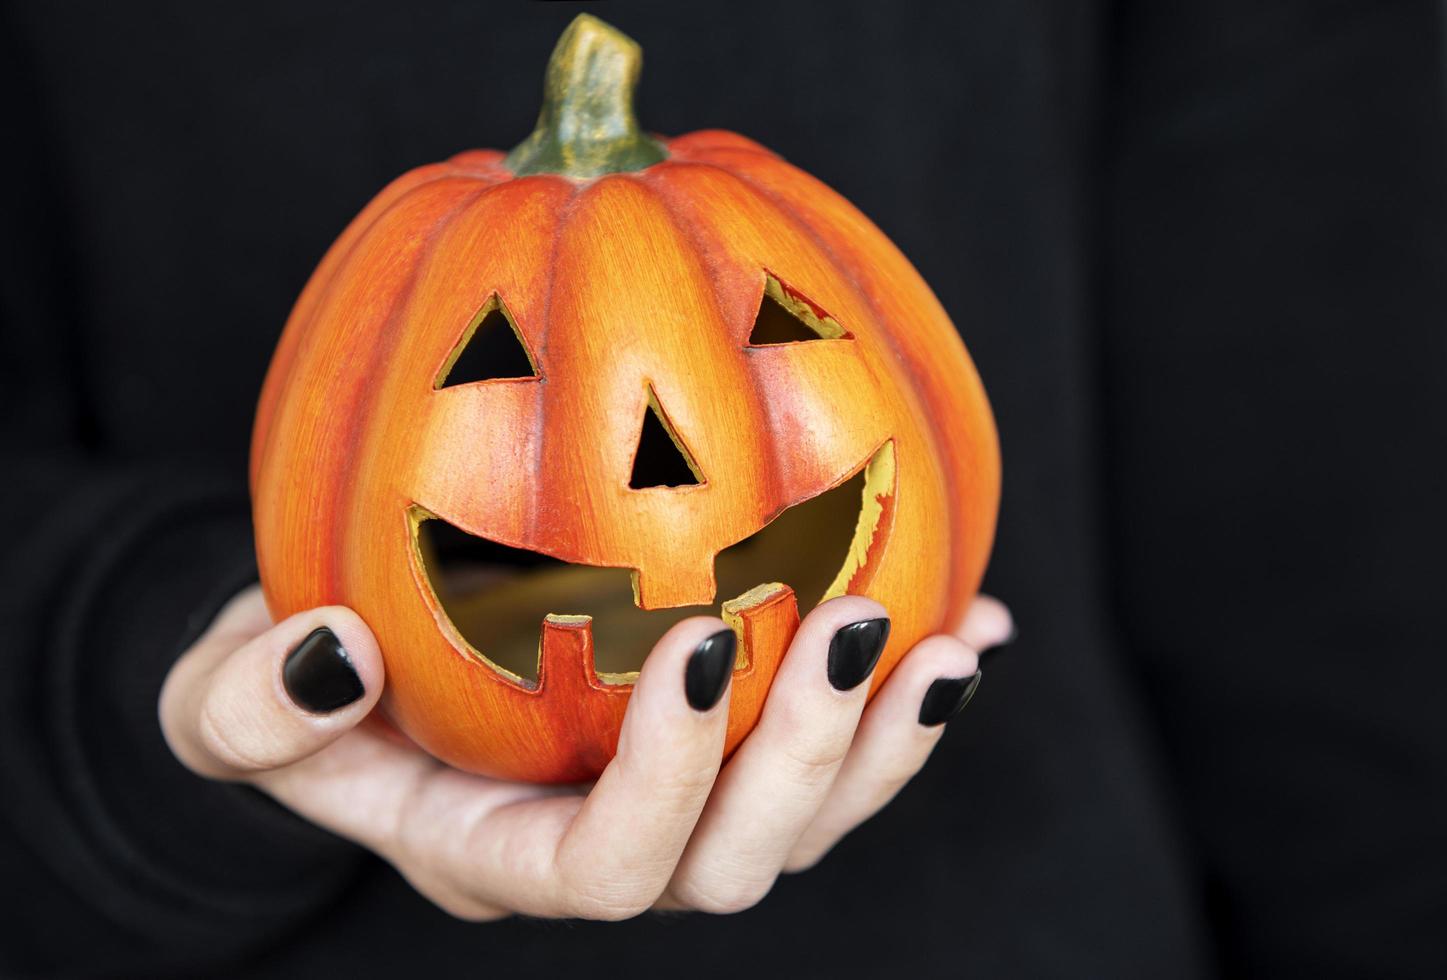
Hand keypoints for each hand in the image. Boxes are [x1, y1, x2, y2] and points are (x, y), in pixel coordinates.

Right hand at [161, 586, 1011, 919]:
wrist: (364, 670)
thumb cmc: (295, 691)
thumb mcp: (224, 701)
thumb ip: (244, 706)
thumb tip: (328, 654)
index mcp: (501, 855)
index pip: (604, 867)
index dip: (671, 777)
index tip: (708, 641)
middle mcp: (606, 851)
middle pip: (735, 867)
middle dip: (807, 763)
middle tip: (860, 626)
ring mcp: (675, 811)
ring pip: (806, 825)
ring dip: (885, 745)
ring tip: (950, 640)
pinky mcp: (721, 759)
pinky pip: (831, 754)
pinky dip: (901, 700)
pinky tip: (974, 615)